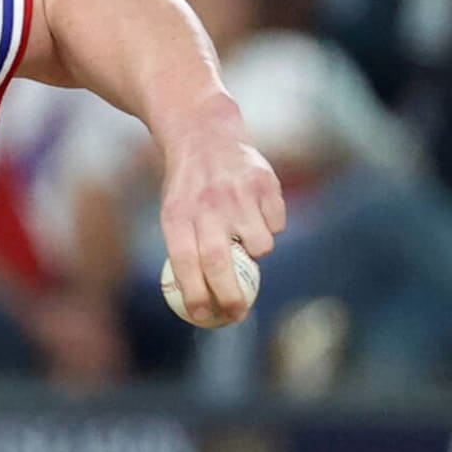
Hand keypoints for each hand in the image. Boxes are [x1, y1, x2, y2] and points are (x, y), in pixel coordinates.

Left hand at [157, 103, 284, 325]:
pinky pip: (277, 224)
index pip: (184, 263)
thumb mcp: (174, 213)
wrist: (204, 135)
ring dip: (257, 252)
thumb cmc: (188, 188)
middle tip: (238, 313)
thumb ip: (187, 252)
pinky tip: (255, 208)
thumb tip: (200, 305)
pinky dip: (271, 225)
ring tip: (244, 235)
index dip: (195, 293)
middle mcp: (207, 205)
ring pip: (260, 247)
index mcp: (177, 215)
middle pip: (220, 263)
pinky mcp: (265, 184)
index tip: (203, 316)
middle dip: (231, 296)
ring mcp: (238, 194)